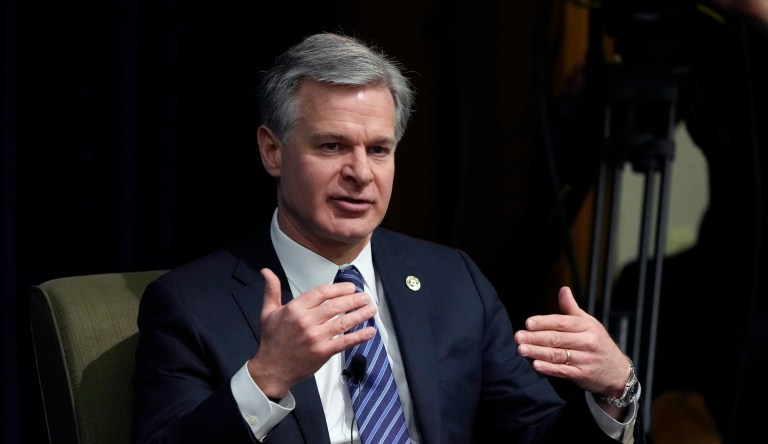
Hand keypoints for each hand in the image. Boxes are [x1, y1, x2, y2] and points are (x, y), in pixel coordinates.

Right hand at [246, 268, 375, 397]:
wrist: (272, 369)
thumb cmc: (272, 341)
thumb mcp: (268, 312)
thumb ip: (271, 290)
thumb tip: (266, 271)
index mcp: (295, 309)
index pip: (322, 293)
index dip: (339, 288)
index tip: (351, 287)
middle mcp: (306, 321)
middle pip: (336, 306)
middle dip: (354, 299)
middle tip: (365, 297)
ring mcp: (316, 337)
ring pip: (343, 322)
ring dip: (360, 314)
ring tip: (371, 309)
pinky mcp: (323, 352)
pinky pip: (345, 342)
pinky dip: (360, 336)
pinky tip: (370, 331)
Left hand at [514, 286, 630, 397]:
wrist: (618, 372)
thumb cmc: (599, 343)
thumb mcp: (589, 323)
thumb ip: (572, 308)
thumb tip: (563, 289)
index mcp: (587, 327)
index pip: (562, 322)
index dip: (544, 322)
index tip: (528, 323)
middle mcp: (587, 342)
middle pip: (557, 339)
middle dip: (535, 337)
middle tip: (518, 337)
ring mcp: (585, 359)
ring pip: (557, 355)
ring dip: (537, 352)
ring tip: (521, 349)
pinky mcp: (583, 375)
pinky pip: (563, 371)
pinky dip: (548, 368)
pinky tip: (535, 364)